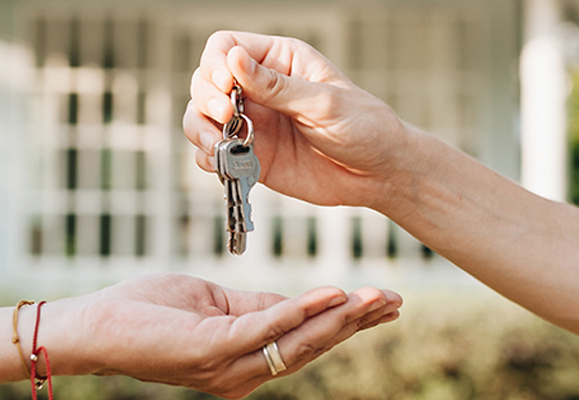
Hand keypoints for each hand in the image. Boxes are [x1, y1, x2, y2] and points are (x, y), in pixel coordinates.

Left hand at [51, 273, 400, 398]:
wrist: (95, 327)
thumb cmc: (148, 311)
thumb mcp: (213, 303)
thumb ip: (257, 307)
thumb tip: (306, 302)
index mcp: (245, 360)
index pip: (308, 340)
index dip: (348, 321)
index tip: (386, 303)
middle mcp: (243, 373)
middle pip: (313, 346)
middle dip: (357, 322)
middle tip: (397, 300)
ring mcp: (228, 366)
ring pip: (298, 342)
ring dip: (341, 317)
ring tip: (377, 297)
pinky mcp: (210, 350)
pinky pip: (264, 329)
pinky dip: (300, 311)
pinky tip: (330, 295)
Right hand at [183, 31, 407, 208]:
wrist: (379, 174)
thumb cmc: (363, 127)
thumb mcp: (323, 103)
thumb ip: (277, 87)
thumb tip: (233, 60)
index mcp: (279, 60)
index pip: (226, 46)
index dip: (216, 63)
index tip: (226, 86)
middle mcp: (258, 88)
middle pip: (205, 81)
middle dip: (206, 99)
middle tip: (227, 117)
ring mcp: (251, 122)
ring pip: (201, 118)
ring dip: (200, 131)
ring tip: (218, 147)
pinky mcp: (250, 155)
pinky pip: (213, 154)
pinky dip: (209, 159)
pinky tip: (225, 164)